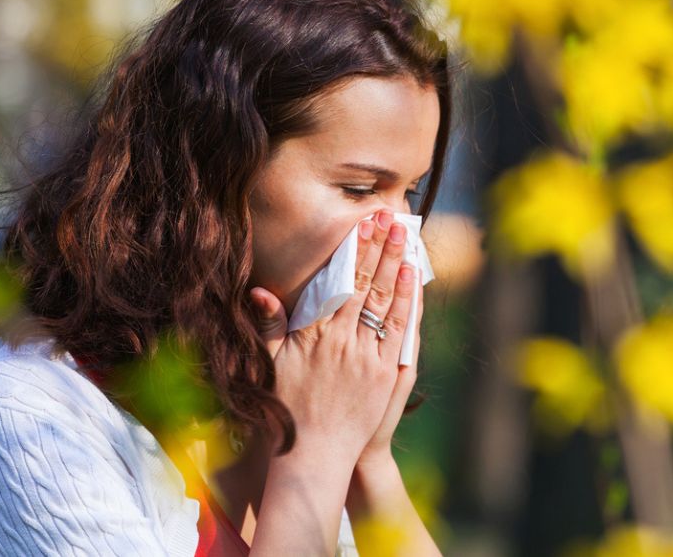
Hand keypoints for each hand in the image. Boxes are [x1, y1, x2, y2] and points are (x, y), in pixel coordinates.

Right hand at [248, 208, 417, 464]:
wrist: (315, 455)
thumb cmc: (288, 409)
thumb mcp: (271, 365)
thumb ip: (269, 326)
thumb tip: (260, 292)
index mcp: (314, 336)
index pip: (339, 283)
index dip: (353, 251)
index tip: (361, 225)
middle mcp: (343, 342)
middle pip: (365, 284)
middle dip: (379, 248)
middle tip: (390, 218)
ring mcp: (368, 358)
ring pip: (385, 302)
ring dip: (396, 266)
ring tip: (404, 237)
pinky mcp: (386, 374)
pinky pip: (400, 330)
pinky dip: (406, 302)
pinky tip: (411, 278)